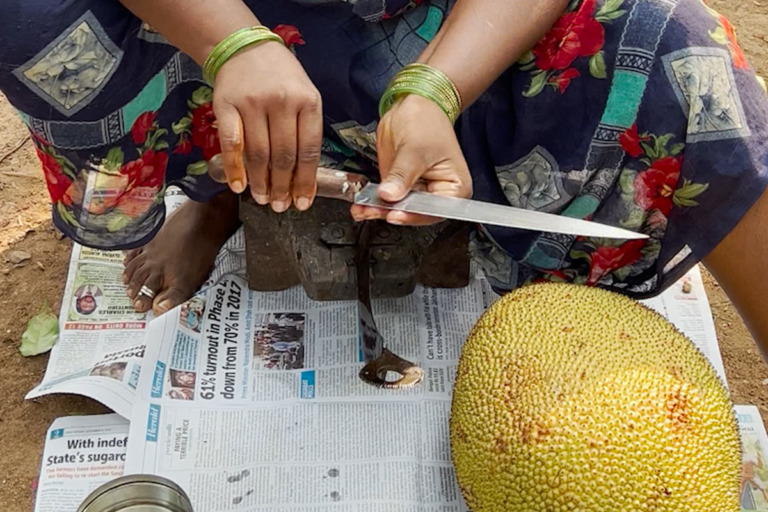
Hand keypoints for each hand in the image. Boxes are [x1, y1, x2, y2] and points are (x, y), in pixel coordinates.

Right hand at [213, 40, 322, 211]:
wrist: (246, 48)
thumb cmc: (280, 77)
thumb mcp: (305, 96)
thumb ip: (306, 131)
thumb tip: (302, 178)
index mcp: (308, 102)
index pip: (309, 151)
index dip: (305, 182)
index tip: (302, 202)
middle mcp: (282, 102)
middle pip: (283, 156)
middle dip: (282, 187)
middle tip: (279, 205)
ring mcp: (253, 103)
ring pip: (258, 154)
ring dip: (260, 182)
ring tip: (262, 198)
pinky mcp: (226, 105)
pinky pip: (231, 144)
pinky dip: (234, 169)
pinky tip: (238, 185)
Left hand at [351, 95, 471, 224]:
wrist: (412, 105)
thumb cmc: (427, 121)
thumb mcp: (415, 149)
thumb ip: (402, 175)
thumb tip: (390, 195)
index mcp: (454, 188)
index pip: (435, 210)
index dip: (414, 214)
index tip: (396, 213)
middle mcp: (437, 194)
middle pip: (415, 212)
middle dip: (392, 212)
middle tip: (374, 209)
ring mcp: (416, 191)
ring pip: (398, 208)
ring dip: (378, 210)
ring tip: (363, 208)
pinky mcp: (399, 186)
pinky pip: (386, 200)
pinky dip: (373, 203)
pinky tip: (361, 205)